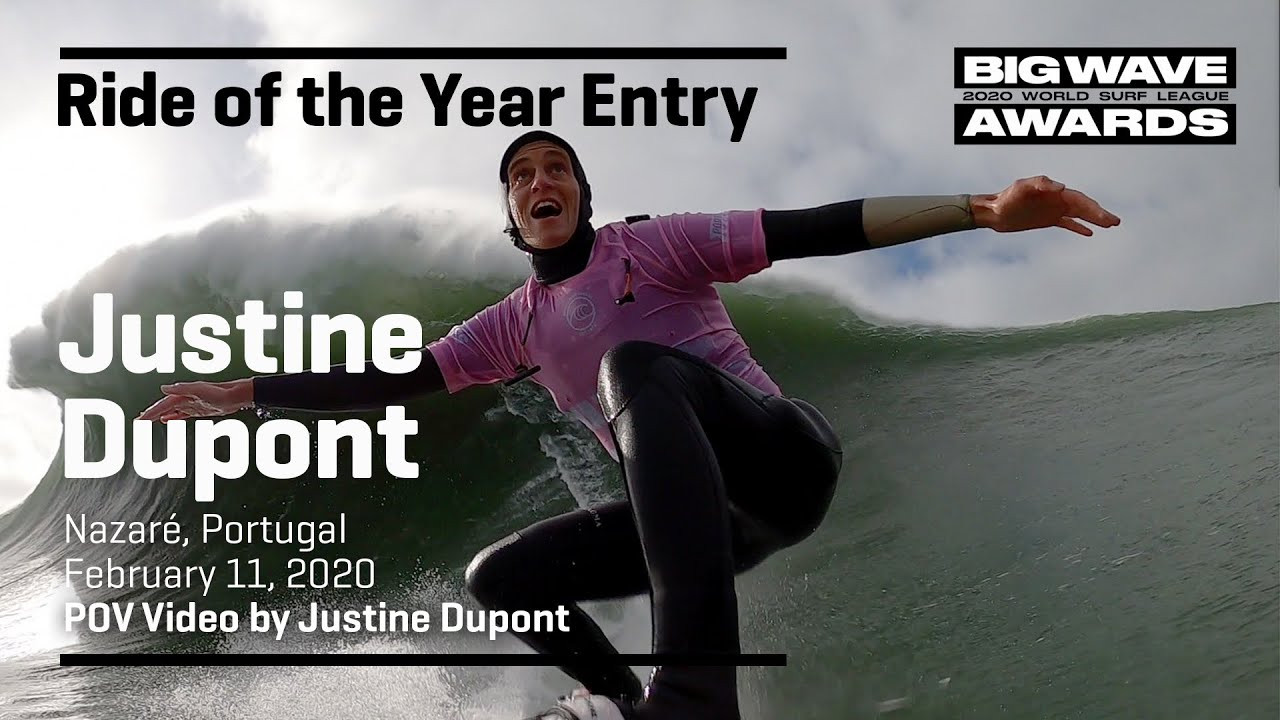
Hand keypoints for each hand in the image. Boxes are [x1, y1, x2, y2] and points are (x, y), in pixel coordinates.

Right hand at [136, 379, 252, 422]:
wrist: (236, 396)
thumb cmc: (220, 392)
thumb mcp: (200, 389)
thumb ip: (182, 389)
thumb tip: (163, 388)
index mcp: (183, 394)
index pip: (162, 404)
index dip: (151, 412)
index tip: (139, 419)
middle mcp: (185, 398)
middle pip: (164, 407)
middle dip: (151, 413)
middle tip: (138, 420)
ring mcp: (192, 404)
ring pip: (170, 410)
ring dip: (159, 414)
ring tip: (147, 419)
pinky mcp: (199, 409)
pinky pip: (181, 414)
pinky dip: (172, 417)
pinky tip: (166, 420)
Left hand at [973, 175, 1120, 235]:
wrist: (993, 211)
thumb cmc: (1006, 198)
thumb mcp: (1021, 188)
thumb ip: (1041, 184)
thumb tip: (1061, 187)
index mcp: (1054, 192)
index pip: (1079, 200)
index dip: (1093, 208)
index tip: (1104, 216)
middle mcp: (1057, 200)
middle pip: (1083, 207)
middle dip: (1100, 214)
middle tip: (1115, 222)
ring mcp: (1053, 210)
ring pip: (1079, 215)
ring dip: (1094, 220)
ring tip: (1110, 225)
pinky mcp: (1047, 219)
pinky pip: (1067, 223)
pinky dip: (1078, 227)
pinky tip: (1090, 232)